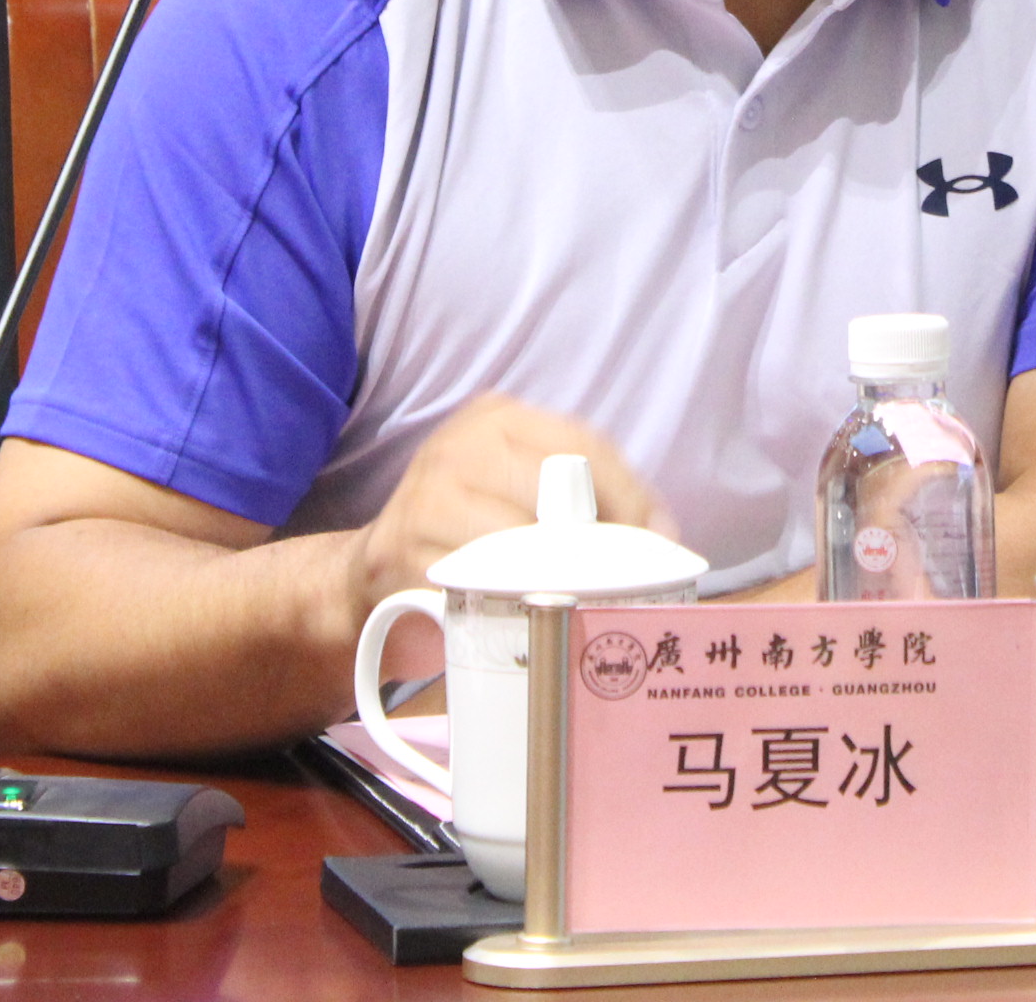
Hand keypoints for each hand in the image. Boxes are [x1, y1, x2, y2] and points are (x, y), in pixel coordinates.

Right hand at [343, 394, 679, 616]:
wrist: (372, 576)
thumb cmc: (469, 534)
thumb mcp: (522, 492)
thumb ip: (588, 498)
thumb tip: (663, 534)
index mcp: (497, 418)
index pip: (583, 444)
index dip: (628, 496)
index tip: (656, 540)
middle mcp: (459, 446)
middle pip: (556, 487)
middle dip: (599, 538)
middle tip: (623, 578)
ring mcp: (427, 497)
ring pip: (523, 538)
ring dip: (563, 576)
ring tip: (583, 599)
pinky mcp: (406, 554)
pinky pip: (482, 581)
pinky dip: (515, 602)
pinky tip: (532, 616)